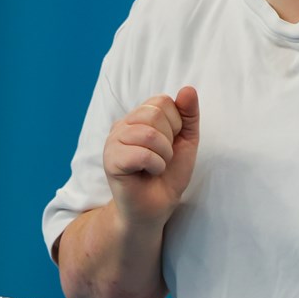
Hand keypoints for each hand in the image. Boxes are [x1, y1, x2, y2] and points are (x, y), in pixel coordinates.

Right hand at [101, 86, 199, 226]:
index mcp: (138, 117)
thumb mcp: (186, 141)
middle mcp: (122, 125)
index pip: (162, 101)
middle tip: (162, 158)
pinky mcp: (110, 160)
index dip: (176, 124)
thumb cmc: (168, 175)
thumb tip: (188, 89)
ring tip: (157, 166)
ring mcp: (112, 142)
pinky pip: (141, 153)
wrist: (155, 208)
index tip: (170, 144)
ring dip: (163, 155)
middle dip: (169, 140)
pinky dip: (155, 166)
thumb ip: (188, 115)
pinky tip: (148, 173)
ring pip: (148, 133)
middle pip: (154, 114)